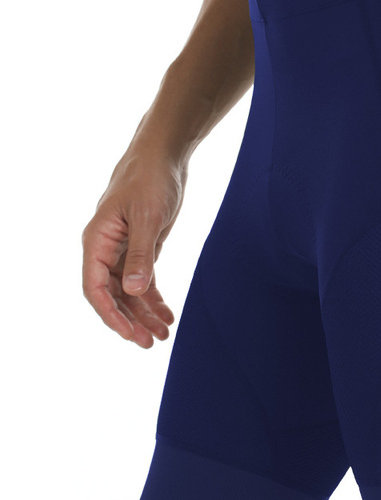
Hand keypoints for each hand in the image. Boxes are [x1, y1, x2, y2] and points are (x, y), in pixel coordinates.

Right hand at [82, 149, 185, 347]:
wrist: (164, 156)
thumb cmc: (151, 179)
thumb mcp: (148, 217)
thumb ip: (141, 255)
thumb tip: (134, 290)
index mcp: (97, 241)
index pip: (95, 288)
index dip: (110, 315)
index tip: (129, 335)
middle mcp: (105, 249)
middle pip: (112, 295)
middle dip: (129, 321)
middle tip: (150, 343)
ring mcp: (122, 249)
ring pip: (128, 291)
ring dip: (144, 314)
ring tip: (163, 334)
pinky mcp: (140, 247)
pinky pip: (143, 280)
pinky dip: (154, 299)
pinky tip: (167, 315)